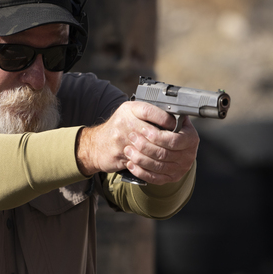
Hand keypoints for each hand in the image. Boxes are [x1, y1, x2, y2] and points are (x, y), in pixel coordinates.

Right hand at [76, 101, 198, 184]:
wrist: (95, 145)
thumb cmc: (118, 128)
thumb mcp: (131, 113)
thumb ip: (149, 114)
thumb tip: (174, 117)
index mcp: (129, 109)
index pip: (150, 111)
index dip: (165, 119)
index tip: (175, 124)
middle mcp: (123, 122)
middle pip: (151, 132)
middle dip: (166, 140)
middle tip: (177, 145)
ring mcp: (120, 139)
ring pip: (147, 149)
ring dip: (160, 154)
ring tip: (170, 155)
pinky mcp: (118, 154)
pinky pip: (139, 161)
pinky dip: (150, 164)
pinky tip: (158, 163)